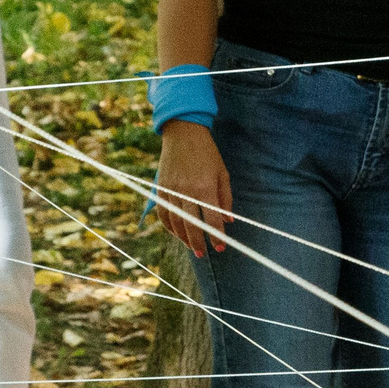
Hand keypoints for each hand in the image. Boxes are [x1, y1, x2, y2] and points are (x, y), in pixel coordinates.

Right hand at [154, 123, 234, 256]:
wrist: (183, 134)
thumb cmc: (208, 154)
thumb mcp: (222, 174)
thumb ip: (225, 199)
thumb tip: (228, 222)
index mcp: (204, 188)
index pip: (211, 220)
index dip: (217, 236)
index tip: (221, 248)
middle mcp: (186, 191)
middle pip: (191, 224)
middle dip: (198, 242)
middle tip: (204, 253)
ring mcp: (170, 190)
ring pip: (175, 221)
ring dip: (183, 237)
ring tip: (192, 247)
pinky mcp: (160, 188)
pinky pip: (162, 213)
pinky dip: (169, 226)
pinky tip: (177, 233)